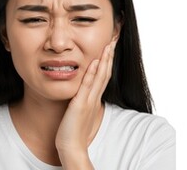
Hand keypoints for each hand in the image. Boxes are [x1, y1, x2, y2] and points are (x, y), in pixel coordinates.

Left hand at [55, 40, 115, 168]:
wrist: (72, 147)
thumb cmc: (72, 132)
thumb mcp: (79, 113)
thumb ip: (82, 103)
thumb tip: (81, 96)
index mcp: (93, 99)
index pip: (103, 76)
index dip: (108, 61)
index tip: (110, 47)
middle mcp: (94, 98)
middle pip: (105, 73)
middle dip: (109, 56)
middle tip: (114, 40)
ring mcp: (88, 101)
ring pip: (100, 77)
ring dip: (105, 60)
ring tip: (109, 45)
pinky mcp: (80, 105)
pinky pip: (87, 86)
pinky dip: (92, 73)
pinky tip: (95, 62)